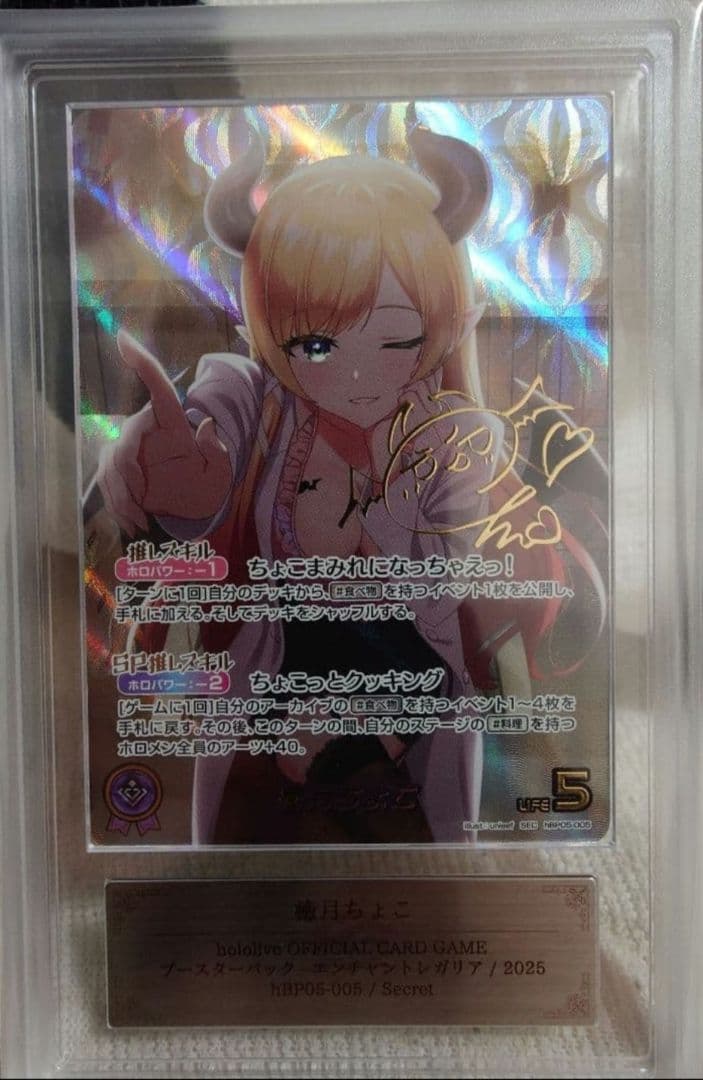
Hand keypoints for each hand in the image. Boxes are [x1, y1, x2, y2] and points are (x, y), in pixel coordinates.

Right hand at [97, 330, 232, 534]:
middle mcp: (145, 429)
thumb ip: (215, 453)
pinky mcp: (113, 467)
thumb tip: (206, 425)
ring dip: (123, 498)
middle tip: (142, 506)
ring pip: (111, 467)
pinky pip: (106, 483)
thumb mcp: (218, 476)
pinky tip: (134, 523)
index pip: (158, 388)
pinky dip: (117, 506)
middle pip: (124, 444)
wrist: (187, 514)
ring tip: (140, 521)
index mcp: (172, 423)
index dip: (142, 363)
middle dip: (129, 478)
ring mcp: (126, 447)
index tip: (122, 337)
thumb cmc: (205, 489)